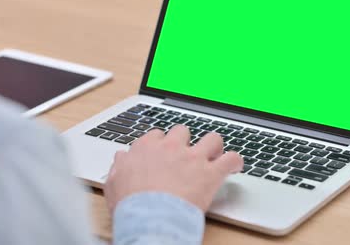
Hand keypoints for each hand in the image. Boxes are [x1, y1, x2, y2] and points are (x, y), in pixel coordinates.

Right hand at [104, 125, 243, 213]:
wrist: (149, 218)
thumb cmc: (130, 205)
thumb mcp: (114, 183)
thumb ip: (119, 167)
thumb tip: (122, 158)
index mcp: (146, 148)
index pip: (157, 135)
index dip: (162, 143)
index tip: (164, 152)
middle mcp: (171, 147)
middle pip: (183, 131)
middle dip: (187, 141)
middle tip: (188, 155)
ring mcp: (192, 158)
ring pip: (211, 138)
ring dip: (214, 146)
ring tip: (215, 155)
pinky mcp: (211, 173)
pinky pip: (231, 159)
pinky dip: (235, 161)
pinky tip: (235, 166)